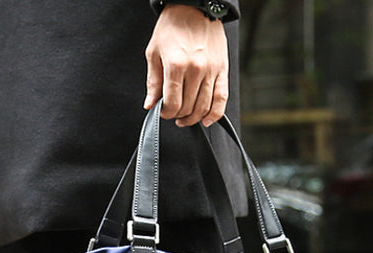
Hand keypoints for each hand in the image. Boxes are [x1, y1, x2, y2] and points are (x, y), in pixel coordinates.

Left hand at [144, 4, 228, 126]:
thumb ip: (153, 81)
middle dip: (178, 115)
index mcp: (176, 65)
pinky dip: (215, 114)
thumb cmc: (172, 27)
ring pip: (203, 107)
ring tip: (185, 117)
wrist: (194, 7)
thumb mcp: (154, 52)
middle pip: (188, 108)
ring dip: (193, 118)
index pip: (172, 103)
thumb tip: (150, 105)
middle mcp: (196, 69)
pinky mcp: (222, 70)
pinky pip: (221, 99)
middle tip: (173, 112)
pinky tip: (206, 120)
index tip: (163, 111)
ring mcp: (211, 70)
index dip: (166, 113)